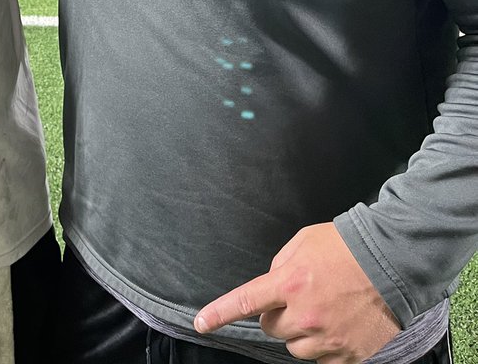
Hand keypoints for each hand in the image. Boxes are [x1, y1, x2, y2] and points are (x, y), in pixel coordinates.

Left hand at [193, 223, 399, 363]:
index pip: (246, 301)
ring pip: (295, 347)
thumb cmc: (346, 247)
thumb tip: (270, 285)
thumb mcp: (303, 241)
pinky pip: (322, 359)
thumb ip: (280, 264)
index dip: (220, 313)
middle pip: (271, 328)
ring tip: (323, 309)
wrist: (391, 263)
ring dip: (301, 332)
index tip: (201, 323)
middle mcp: (305, 315)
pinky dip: (325, 345)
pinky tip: (339, 324)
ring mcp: (327, 339)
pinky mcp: (347, 356)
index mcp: (290, 282)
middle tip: (299, 297)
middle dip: (278, 314)